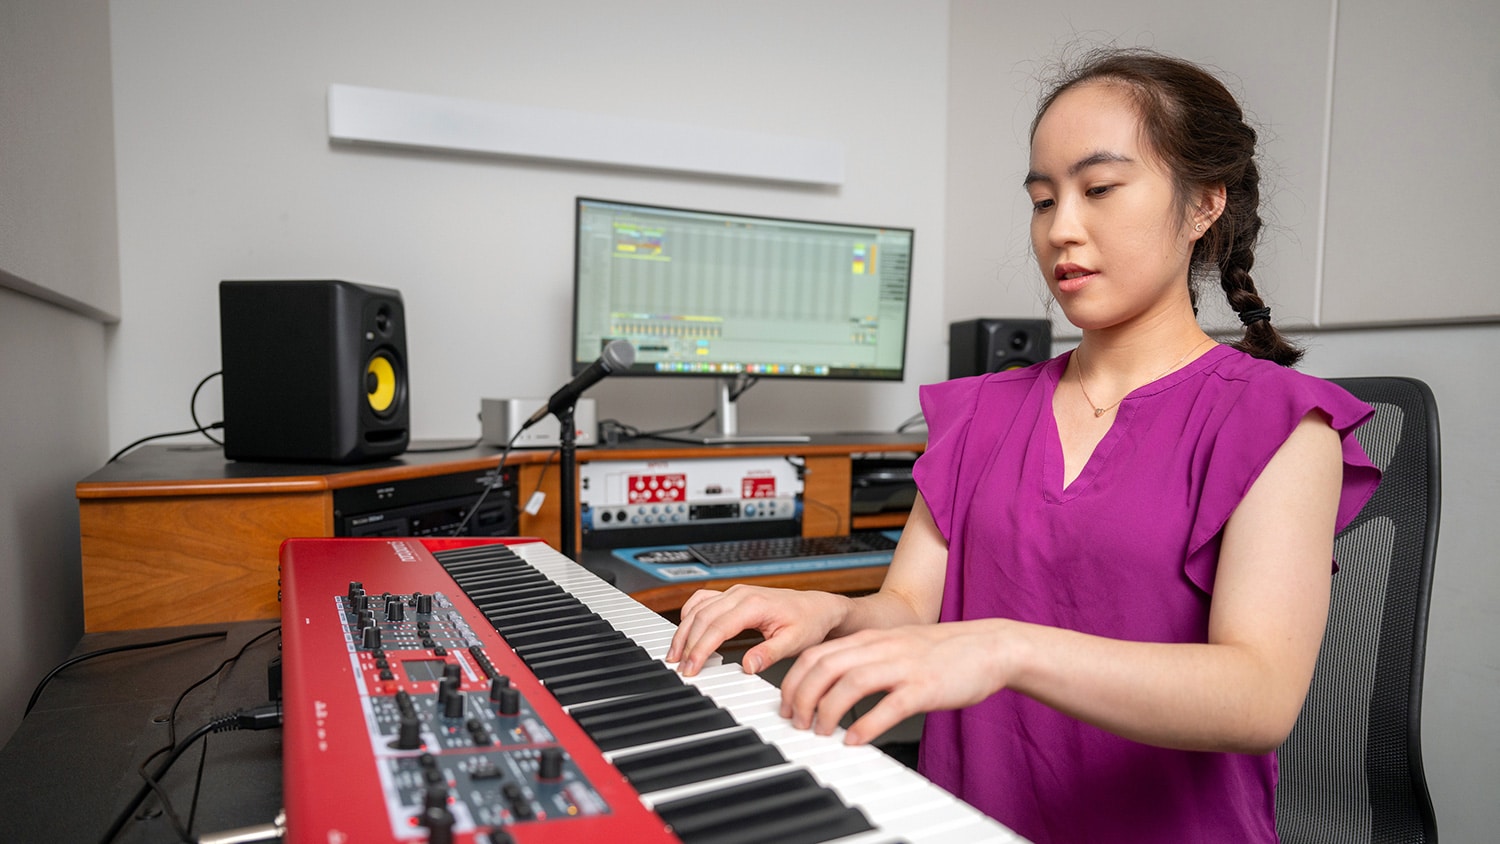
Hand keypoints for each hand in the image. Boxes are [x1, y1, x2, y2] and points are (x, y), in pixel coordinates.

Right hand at [667, 585, 849, 676]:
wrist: (818, 607)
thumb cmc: (809, 622)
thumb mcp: (795, 641)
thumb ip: (770, 654)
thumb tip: (747, 666)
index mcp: (754, 604)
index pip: (716, 627)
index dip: (700, 649)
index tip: (691, 668)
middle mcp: (740, 594)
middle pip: (701, 617)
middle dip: (686, 644)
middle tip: (680, 667)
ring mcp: (735, 592)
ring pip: (698, 608)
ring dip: (684, 630)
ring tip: (675, 654)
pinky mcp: (733, 595)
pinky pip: (703, 600)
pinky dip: (690, 615)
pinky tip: (686, 631)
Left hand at [780, 620, 1013, 744]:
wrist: (989, 646)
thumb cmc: (943, 651)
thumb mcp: (896, 645)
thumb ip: (865, 659)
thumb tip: (832, 684)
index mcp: (871, 639)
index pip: (816, 654)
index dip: (793, 681)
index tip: (786, 705)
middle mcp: (882, 648)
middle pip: (824, 667)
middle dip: (801, 697)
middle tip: (797, 723)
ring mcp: (903, 666)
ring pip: (849, 683)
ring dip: (827, 711)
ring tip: (821, 732)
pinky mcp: (924, 687)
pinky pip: (888, 706)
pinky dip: (865, 725)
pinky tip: (855, 740)